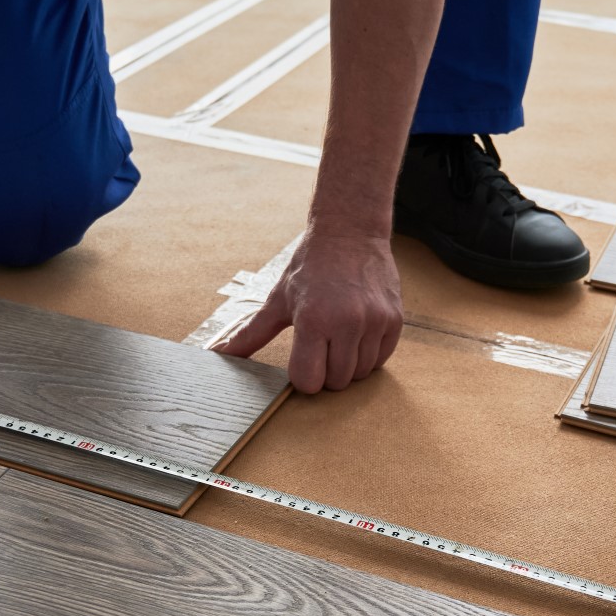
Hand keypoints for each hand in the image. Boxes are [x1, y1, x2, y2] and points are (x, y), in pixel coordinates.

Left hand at [212, 231, 402, 393]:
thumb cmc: (310, 268)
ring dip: (349, 364)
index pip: (309, 381)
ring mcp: (375, 322)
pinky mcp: (394, 320)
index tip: (303, 359)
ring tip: (339, 337)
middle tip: (322, 345)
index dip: (304, 375)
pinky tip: (358, 333)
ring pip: (361, 374)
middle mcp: (347, 322)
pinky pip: (381, 360)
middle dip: (326, 371)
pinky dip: (369, 354)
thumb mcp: (278, 300)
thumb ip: (251, 334)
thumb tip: (220, 353)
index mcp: (313, 319)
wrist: (350, 233)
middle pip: (336, 382)